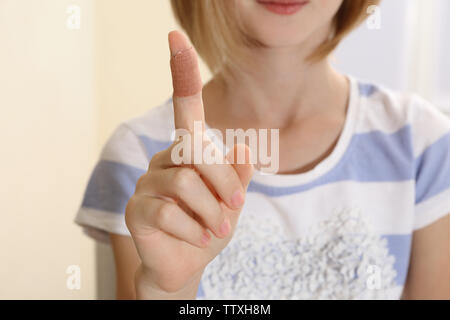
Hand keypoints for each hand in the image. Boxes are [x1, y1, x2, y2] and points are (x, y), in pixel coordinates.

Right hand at [125, 30, 252, 297]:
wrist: (186, 266)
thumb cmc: (210, 229)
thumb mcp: (232, 203)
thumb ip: (237, 177)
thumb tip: (242, 148)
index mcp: (187, 153)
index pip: (186, 108)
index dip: (181, 73)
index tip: (175, 37)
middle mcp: (164, 160)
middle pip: (196, 152)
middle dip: (223, 184)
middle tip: (234, 210)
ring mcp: (147, 182)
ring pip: (185, 183)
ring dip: (211, 212)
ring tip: (216, 229)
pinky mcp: (135, 208)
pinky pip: (169, 211)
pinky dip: (193, 230)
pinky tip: (197, 239)